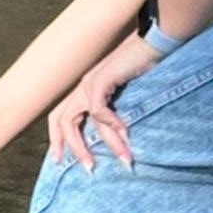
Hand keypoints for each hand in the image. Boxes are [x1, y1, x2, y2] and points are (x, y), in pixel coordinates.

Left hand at [46, 32, 160, 172]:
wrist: (155, 43)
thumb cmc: (146, 68)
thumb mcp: (127, 96)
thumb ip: (117, 115)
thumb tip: (121, 140)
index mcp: (85, 91)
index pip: (59, 117)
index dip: (57, 139)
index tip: (59, 161)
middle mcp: (82, 87)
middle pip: (62, 121)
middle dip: (73, 148)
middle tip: (89, 169)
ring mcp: (88, 82)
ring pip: (79, 121)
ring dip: (106, 143)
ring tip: (124, 159)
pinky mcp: (99, 80)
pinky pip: (98, 110)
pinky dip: (112, 124)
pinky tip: (127, 132)